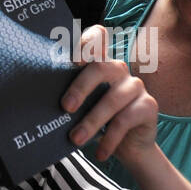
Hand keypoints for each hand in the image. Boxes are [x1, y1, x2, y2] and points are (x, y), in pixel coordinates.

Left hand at [61, 25, 158, 168]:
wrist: (129, 147)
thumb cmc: (98, 121)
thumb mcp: (83, 107)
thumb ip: (71, 96)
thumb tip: (42, 101)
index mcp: (100, 63)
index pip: (97, 36)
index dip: (86, 41)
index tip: (72, 58)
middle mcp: (119, 69)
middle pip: (100, 67)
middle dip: (80, 88)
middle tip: (65, 108)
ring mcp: (135, 86)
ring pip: (111, 99)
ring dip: (91, 122)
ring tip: (75, 139)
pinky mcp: (148, 105)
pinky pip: (125, 120)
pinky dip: (109, 139)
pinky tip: (100, 153)